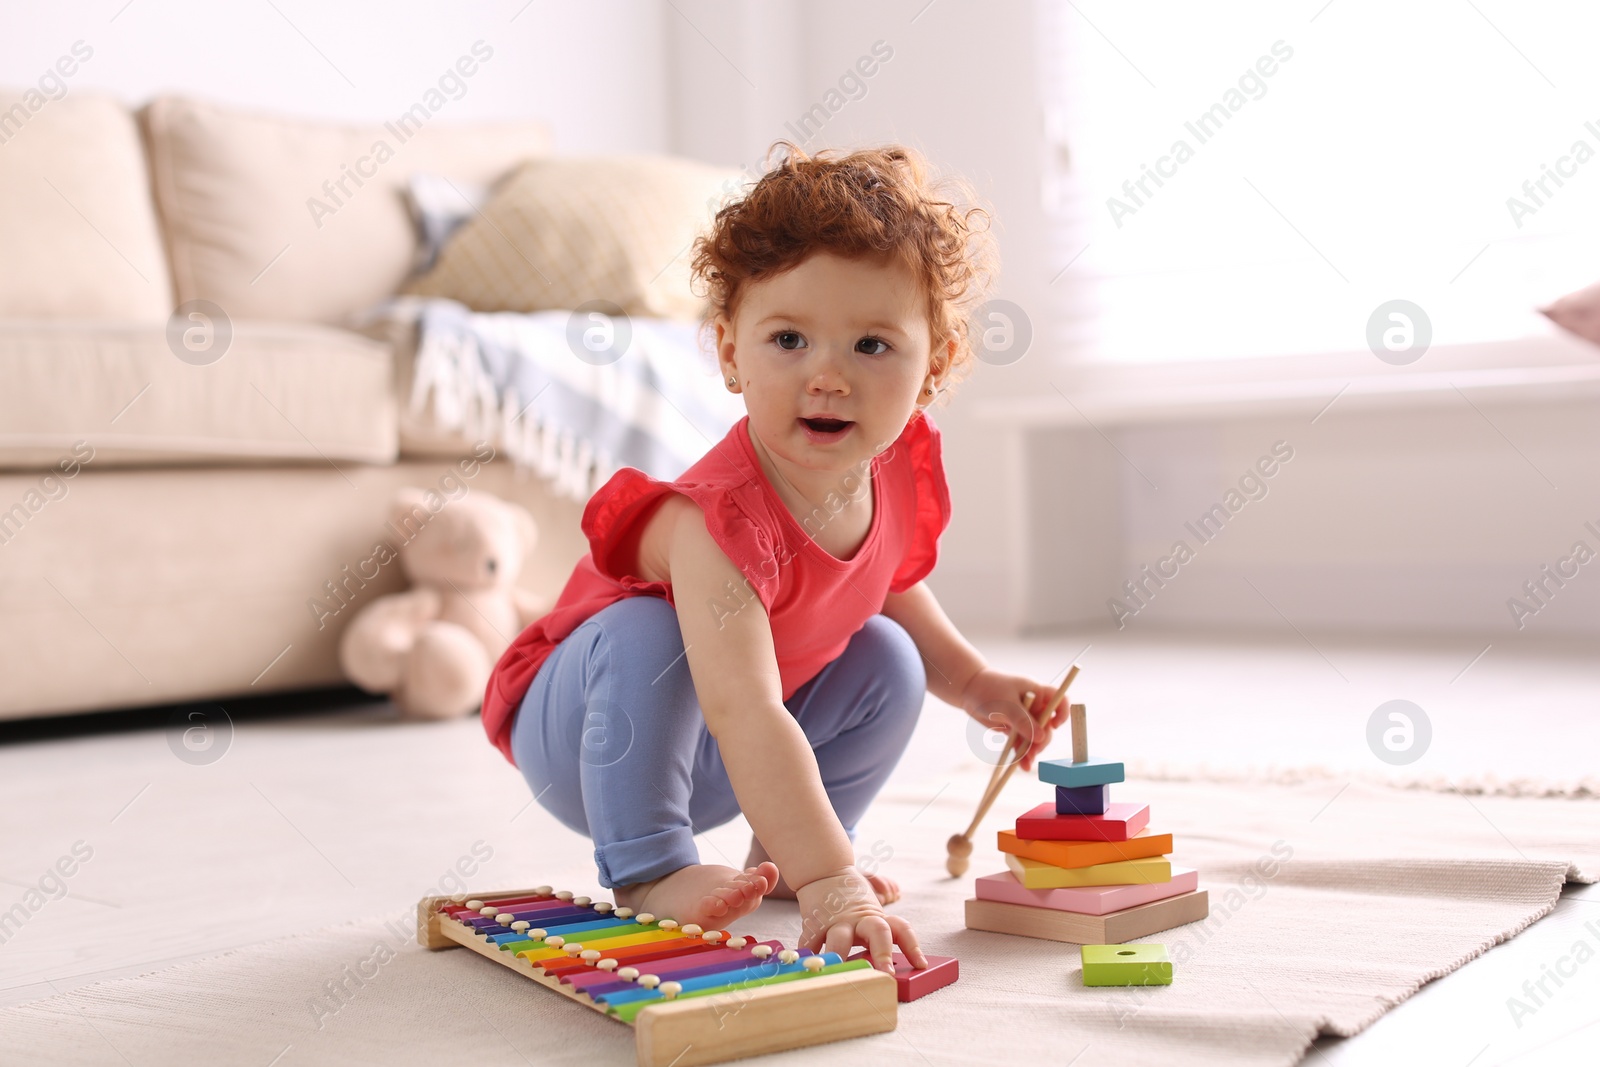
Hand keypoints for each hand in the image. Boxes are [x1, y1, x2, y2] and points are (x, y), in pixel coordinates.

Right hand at [794, 867, 927, 972]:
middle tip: (886, 973)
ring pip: (840, 940)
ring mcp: (836, 922)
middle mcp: (859, 920)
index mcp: (876, 918)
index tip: (920, 964)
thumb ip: (878, 934)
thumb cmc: (850, 898)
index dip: (912, 946)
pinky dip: (810, 955)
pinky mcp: (815, 923)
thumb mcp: (869, 911)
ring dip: (840, 957)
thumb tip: (888, 953)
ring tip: (839, 974)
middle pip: (878, 932)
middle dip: (883, 953)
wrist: (824, 871)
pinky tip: (808, 965)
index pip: (901, 929)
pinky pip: (811, 942)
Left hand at [960, 667, 1067, 771]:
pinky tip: (1023, 765)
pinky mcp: (1014, 728)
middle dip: (1042, 740)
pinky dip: (1023, 753)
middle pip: (1047, 725)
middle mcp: (1034, 706)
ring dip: (1033, 751)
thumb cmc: (989, 689)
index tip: (1054, 725)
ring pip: (1035, 737)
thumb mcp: (1007, 704)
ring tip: (1026, 763)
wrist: (968, 690)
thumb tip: (1041, 737)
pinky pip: (1022, 743)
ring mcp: (1024, 718)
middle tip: (1034, 750)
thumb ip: (1023, 721)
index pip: (1060, 700)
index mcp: (1037, 692)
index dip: (1062, 713)